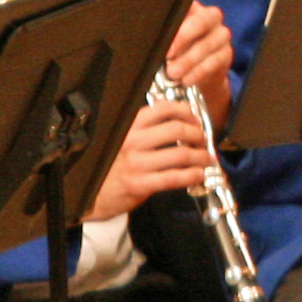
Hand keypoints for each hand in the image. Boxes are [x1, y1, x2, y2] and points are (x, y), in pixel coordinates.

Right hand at [88, 101, 212, 220]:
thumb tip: (182, 118)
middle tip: (203, 140)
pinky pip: (174, 177)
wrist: (95, 193)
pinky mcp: (140, 184)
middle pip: (177, 129)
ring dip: (201, 156)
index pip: (164, 108)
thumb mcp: (125, 138)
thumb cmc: (114, 164)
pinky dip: (192, 175)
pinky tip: (198, 174)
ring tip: (207, 159)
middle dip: (198, 134)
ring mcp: (136, 163)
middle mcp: (132, 141)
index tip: (195, 120)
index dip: (187, 112)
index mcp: (130, 126)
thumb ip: (147, 127)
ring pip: (181, 154)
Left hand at [161, 4, 235, 122]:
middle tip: (168, 55)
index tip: (161, 35)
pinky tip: (187, 79)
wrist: (198, 72)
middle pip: (201, 21)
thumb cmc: (177, 52)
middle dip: (183, 38)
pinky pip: (215, 61)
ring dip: (189, 60)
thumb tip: (146, 41)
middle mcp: (210, 17)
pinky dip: (199, 72)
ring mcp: (221, 35)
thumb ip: (161, 35)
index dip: (175, 19)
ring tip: (173, 73)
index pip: (186, 4)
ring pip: (208, 44)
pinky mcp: (226, 53)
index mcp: (193, 8)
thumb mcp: (168, 40)